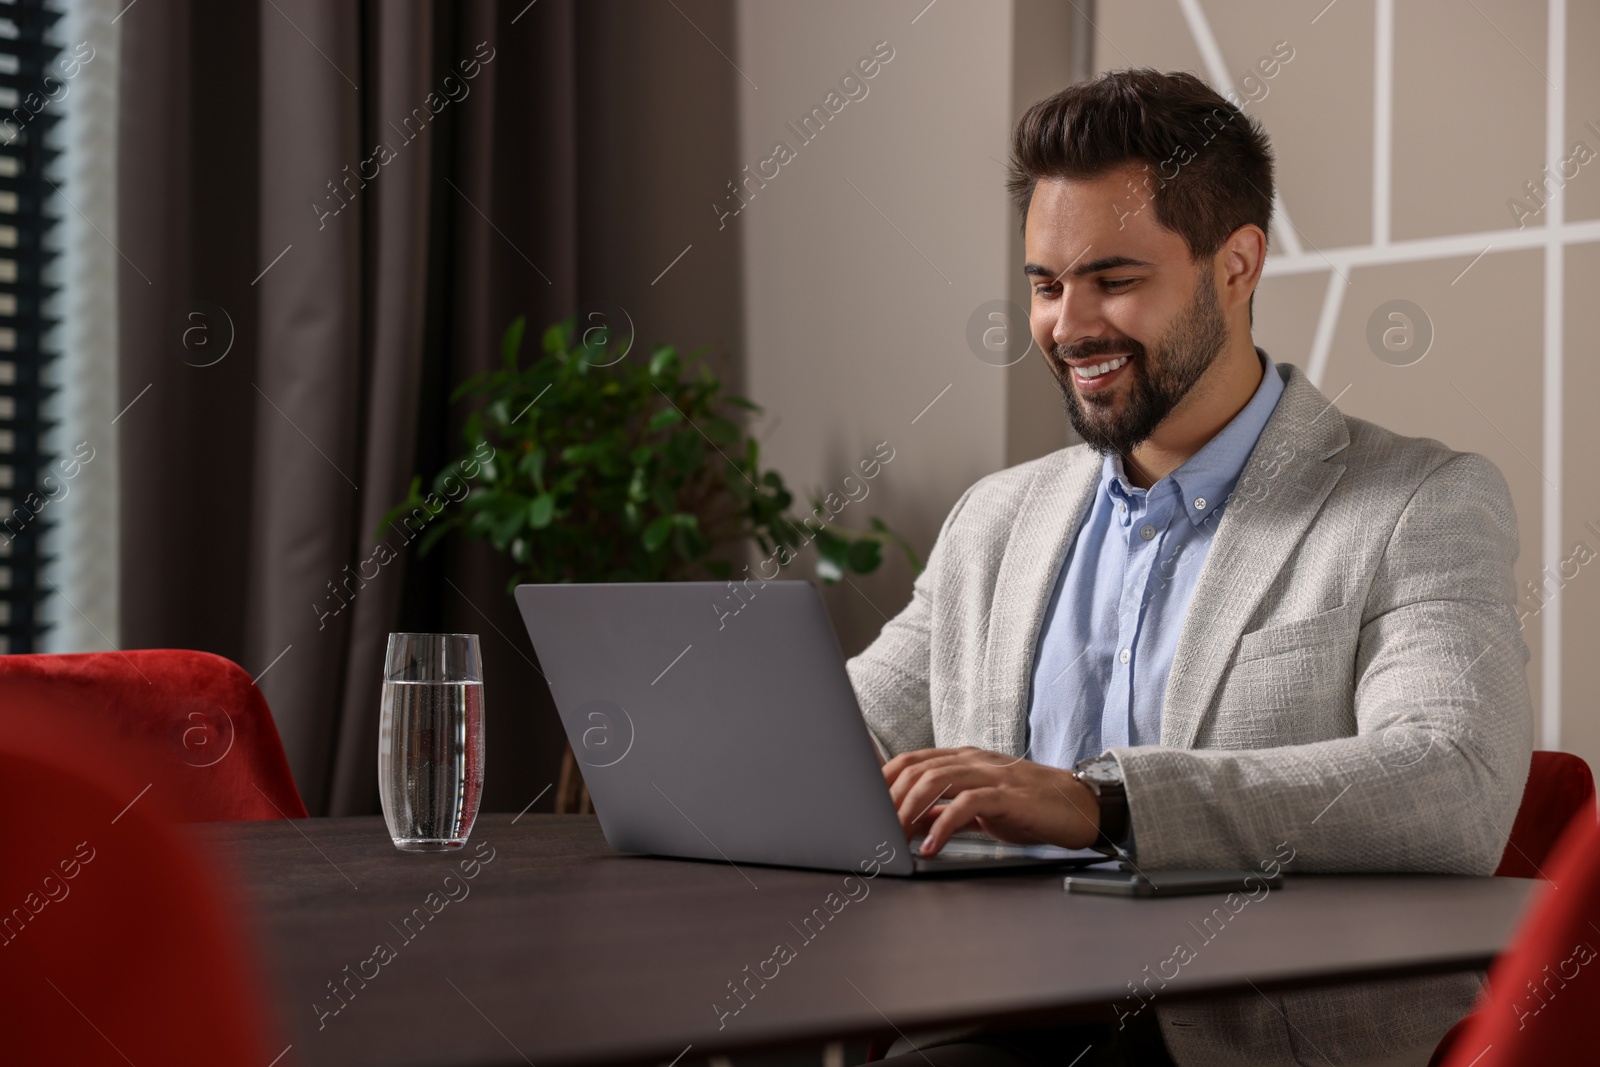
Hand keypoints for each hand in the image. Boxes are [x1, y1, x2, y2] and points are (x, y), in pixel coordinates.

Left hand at [881, 746, 1100, 855]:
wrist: (1079, 808)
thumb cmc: (1029, 807)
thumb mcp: (980, 808)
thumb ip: (946, 811)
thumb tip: (911, 824)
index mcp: (964, 759)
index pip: (912, 760)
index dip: (884, 780)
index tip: (864, 805)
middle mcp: (973, 761)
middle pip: (917, 768)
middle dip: (890, 799)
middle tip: (875, 829)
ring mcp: (991, 775)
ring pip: (936, 780)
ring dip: (909, 810)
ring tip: (895, 838)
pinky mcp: (1008, 796)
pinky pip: (966, 805)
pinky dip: (942, 827)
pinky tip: (931, 848)